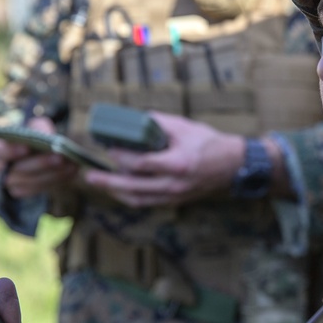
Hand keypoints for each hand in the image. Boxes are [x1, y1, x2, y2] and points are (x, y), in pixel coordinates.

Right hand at [0, 116, 80, 198]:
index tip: (26, 147)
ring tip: (71, 165)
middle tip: (60, 157)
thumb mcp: (33, 126)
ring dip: (54, 174)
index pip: (0, 152)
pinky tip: (71, 171)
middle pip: (20, 170)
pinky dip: (57, 180)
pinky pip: (40, 188)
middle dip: (41, 163)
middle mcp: (2, 169)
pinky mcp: (24, 191)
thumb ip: (38, 127)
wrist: (30, 154)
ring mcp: (13, 183)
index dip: (12, 151)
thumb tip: (47, 136)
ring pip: (32, 181)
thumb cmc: (31, 137)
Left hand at [84, 112, 245, 206]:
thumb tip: (134, 119)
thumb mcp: (185, 127)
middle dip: (109, 182)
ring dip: (116, 192)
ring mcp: (174, 196)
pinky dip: (130, 197)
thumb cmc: (209, 143)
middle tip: (90, 176)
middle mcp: (174, 184)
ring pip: (138, 199)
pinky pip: (147, 202)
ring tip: (100, 183)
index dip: (122, 158)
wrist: (232, 166)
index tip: (109, 149)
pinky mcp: (174, 201)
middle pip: (134, 188)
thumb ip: (159, 123)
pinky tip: (118, 189)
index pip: (142, 164)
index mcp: (178, 164)